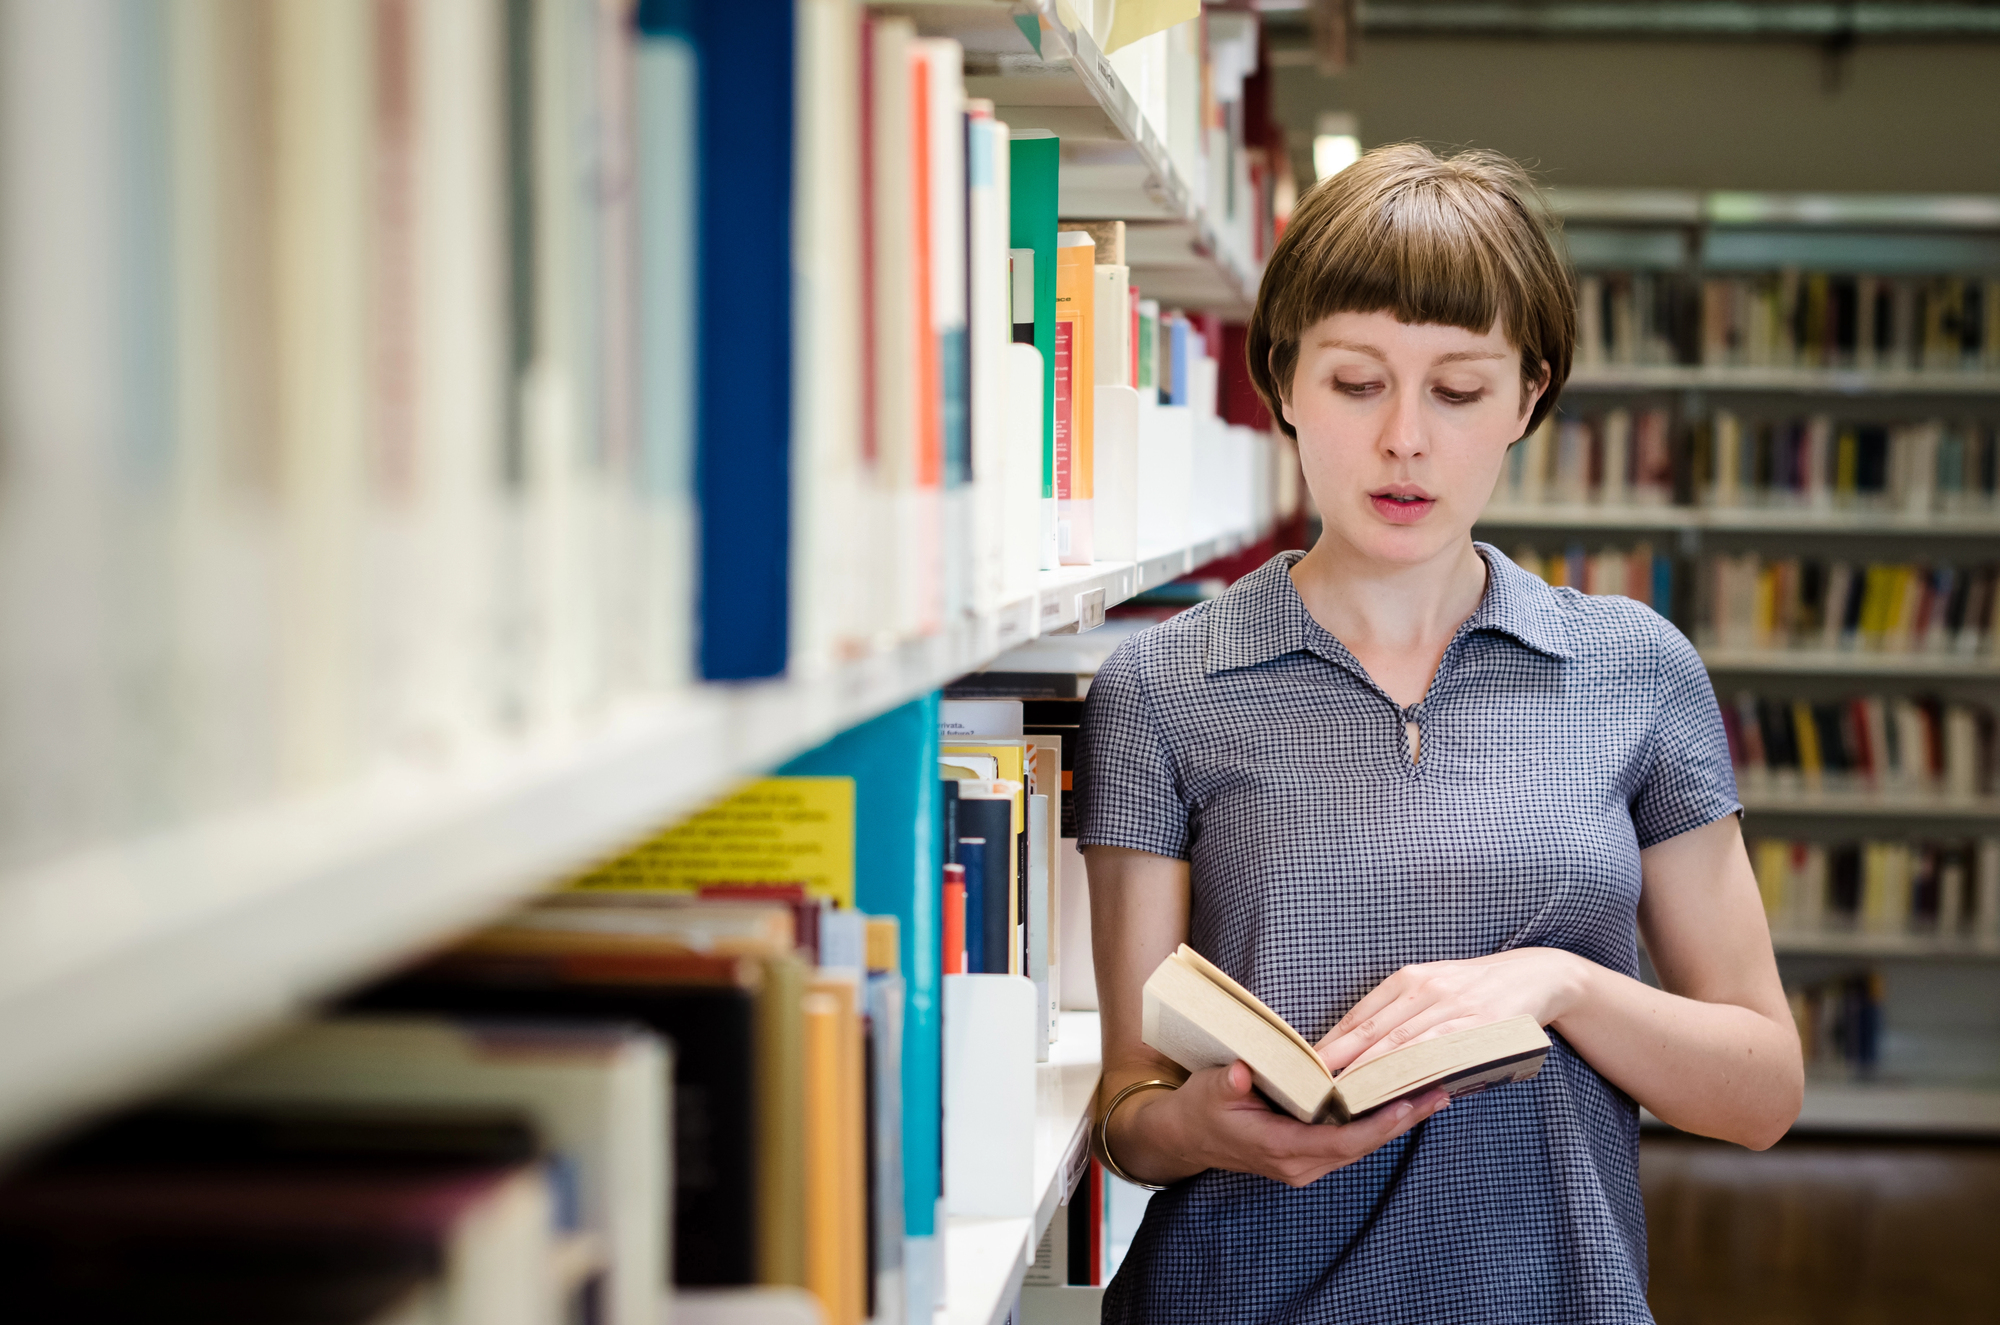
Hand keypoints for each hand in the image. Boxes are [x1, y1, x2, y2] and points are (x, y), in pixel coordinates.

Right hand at [1109, 1062, 1447, 1188]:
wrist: (1186, 1137)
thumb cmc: (1201, 1109)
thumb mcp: (1210, 1090)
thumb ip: (1229, 1083)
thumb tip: (1243, 1072)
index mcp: (1279, 1149)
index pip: (1339, 1142)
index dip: (1376, 1126)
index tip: (1406, 1105)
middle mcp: (1300, 1164)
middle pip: (1362, 1146)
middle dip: (1401, 1121)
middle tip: (1440, 1093)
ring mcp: (1306, 1163)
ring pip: (1361, 1145)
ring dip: (1395, 1122)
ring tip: (1431, 1094)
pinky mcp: (1309, 1154)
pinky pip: (1351, 1141)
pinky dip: (1377, 1123)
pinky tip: (1398, 1102)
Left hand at [1315, 947, 1589, 1074]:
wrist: (1536, 973)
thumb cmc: (1476, 988)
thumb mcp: (1433, 987)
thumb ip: (1400, 1016)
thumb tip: (1359, 1054)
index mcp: (1407, 980)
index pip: (1358, 1017)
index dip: (1330, 1045)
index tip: (1303, 1070)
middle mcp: (1425, 988)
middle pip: (1372, 1032)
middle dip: (1340, 1064)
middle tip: (1312, 1092)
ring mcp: (1452, 1006)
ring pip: (1402, 1046)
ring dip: (1371, 1075)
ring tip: (1344, 1100)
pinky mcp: (1480, 1025)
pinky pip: (1442, 1053)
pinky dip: (1416, 1074)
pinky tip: (1396, 1092)